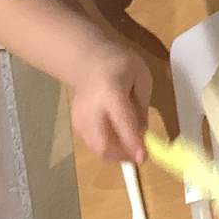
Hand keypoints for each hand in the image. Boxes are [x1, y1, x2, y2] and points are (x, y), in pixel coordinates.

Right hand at [69, 41, 151, 163]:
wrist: (87, 61)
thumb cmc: (120, 65)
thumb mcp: (141, 77)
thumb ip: (142, 105)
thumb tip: (143, 134)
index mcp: (111, 92)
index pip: (122, 121)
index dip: (133, 142)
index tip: (143, 157)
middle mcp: (92, 109)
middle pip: (103, 144)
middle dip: (123, 156)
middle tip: (138, 154)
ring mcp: (80, 119)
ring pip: (97, 149)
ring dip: (116, 154)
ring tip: (129, 143)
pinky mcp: (76, 126)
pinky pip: (93, 145)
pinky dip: (107, 147)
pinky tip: (116, 136)